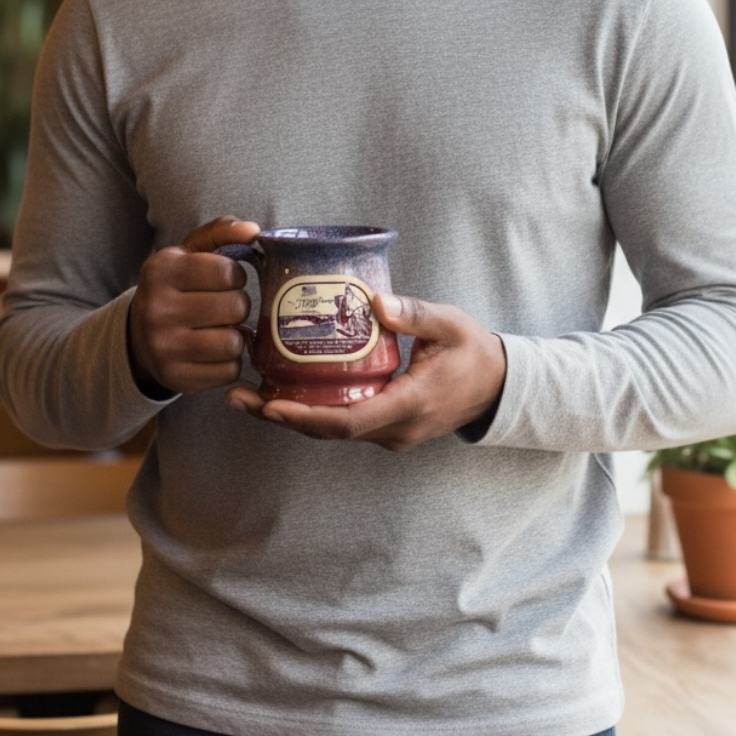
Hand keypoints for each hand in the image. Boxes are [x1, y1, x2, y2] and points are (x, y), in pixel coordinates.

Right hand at [127, 215, 259, 393]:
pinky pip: (228, 372)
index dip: (235, 276)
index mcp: (160, 271)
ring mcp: (163, 348)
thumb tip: (254, 230)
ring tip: (221, 328)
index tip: (225, 280)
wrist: (139, 335)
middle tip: (226, 306)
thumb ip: (221, 232)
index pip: (227, 272)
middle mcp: (156, 309)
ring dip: (236, 335)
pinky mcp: (175, 378)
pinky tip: (214, 351)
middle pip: (235, 307)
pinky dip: (229, 362)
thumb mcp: (189, 253)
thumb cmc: (175, 287)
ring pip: (234, 343)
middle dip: (238, 305)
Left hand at [225, 292, 506, 451]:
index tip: (270, 403)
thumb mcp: (449, 325)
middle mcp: (395, 429)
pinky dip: (310, 412)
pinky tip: (282, 392)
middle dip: (281, 417)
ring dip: (289, 416)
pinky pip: (342, 424)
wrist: (498, 385)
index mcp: (409, 404)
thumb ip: (413, 314)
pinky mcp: (386, 428)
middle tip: (238, 395)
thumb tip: (374, 301)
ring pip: (331, 431)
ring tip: (246, 395)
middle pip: (328, 431)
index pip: (350, 421)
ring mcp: (390, 433)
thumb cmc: (474, 352)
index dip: (306, 416)